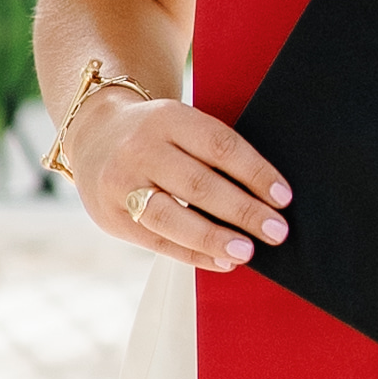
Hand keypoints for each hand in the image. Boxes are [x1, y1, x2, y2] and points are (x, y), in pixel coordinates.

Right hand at [66, 80, 289, 268]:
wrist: (95, 135)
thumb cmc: (158, 135)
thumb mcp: (180, 124)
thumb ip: (212, 151)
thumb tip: (265, 196)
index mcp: (167, 118)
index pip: (219, 146)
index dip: (255, 172)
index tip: (283, 197)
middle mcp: (140, 149)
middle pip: (198, 185)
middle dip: (242, 211)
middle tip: (276, 231)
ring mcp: (121, 185)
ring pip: (173, 218)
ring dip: (215, 238)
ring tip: (247, 252)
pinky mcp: (112, 217)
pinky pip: (158, 242)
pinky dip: (193, 254)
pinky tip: (221, 261)